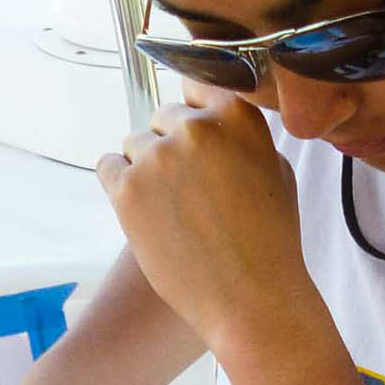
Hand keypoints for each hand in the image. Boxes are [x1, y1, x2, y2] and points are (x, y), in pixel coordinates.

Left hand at [97, 93, 322, 356]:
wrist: (251, 300)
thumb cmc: (270, 243)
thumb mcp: (276, 172)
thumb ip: (242, 137)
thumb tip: (208, 121)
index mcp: (237, 116)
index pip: (196, 84)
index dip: (194, 112)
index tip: (197, 138)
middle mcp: (196, 128)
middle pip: (162, 117)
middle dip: (172, 147)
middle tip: (190, 192)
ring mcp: (158, 156)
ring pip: (134, 144)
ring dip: (146, 170)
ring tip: (173, 212)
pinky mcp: (127, 189)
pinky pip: (108, 167)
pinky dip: (121, 187)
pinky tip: (147, 214)